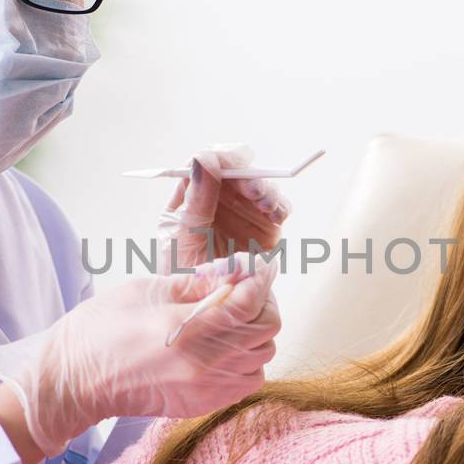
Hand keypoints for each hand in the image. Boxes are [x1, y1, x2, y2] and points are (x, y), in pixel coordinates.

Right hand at [0, 254, 280, 454]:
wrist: (75, 381)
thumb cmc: (101, 329)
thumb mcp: (147, 289)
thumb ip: (196, 283)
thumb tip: (232, 271)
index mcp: (187, 329)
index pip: (250, 301)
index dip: (259, 279)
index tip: (255, 267)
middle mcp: (204, 362)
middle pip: (266, 329)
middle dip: (262, 302)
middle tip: (243, 289)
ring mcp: (207, 387)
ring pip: (263, 357)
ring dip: (255, 333)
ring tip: (232, 319)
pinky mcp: (204, 404)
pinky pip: (249, 381)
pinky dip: (247, 361)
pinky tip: (224, 347)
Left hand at [157, 143, 289, 272]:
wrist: (207, 307)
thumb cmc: (183, 275)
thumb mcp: (183, 236)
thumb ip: (196, 200)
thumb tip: (203, 158)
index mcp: (191, 196)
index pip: (204, 164)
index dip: (218, 156)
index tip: (227, 160)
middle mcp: (220, 199)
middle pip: (237, 171)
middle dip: (247, 175)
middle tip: (252, 189)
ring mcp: (244, 211)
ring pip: (260, 187)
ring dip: (266, 190)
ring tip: (264, 204)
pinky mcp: (265, 227)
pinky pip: (277, 209)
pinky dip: (280, 208)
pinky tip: (276, 215)